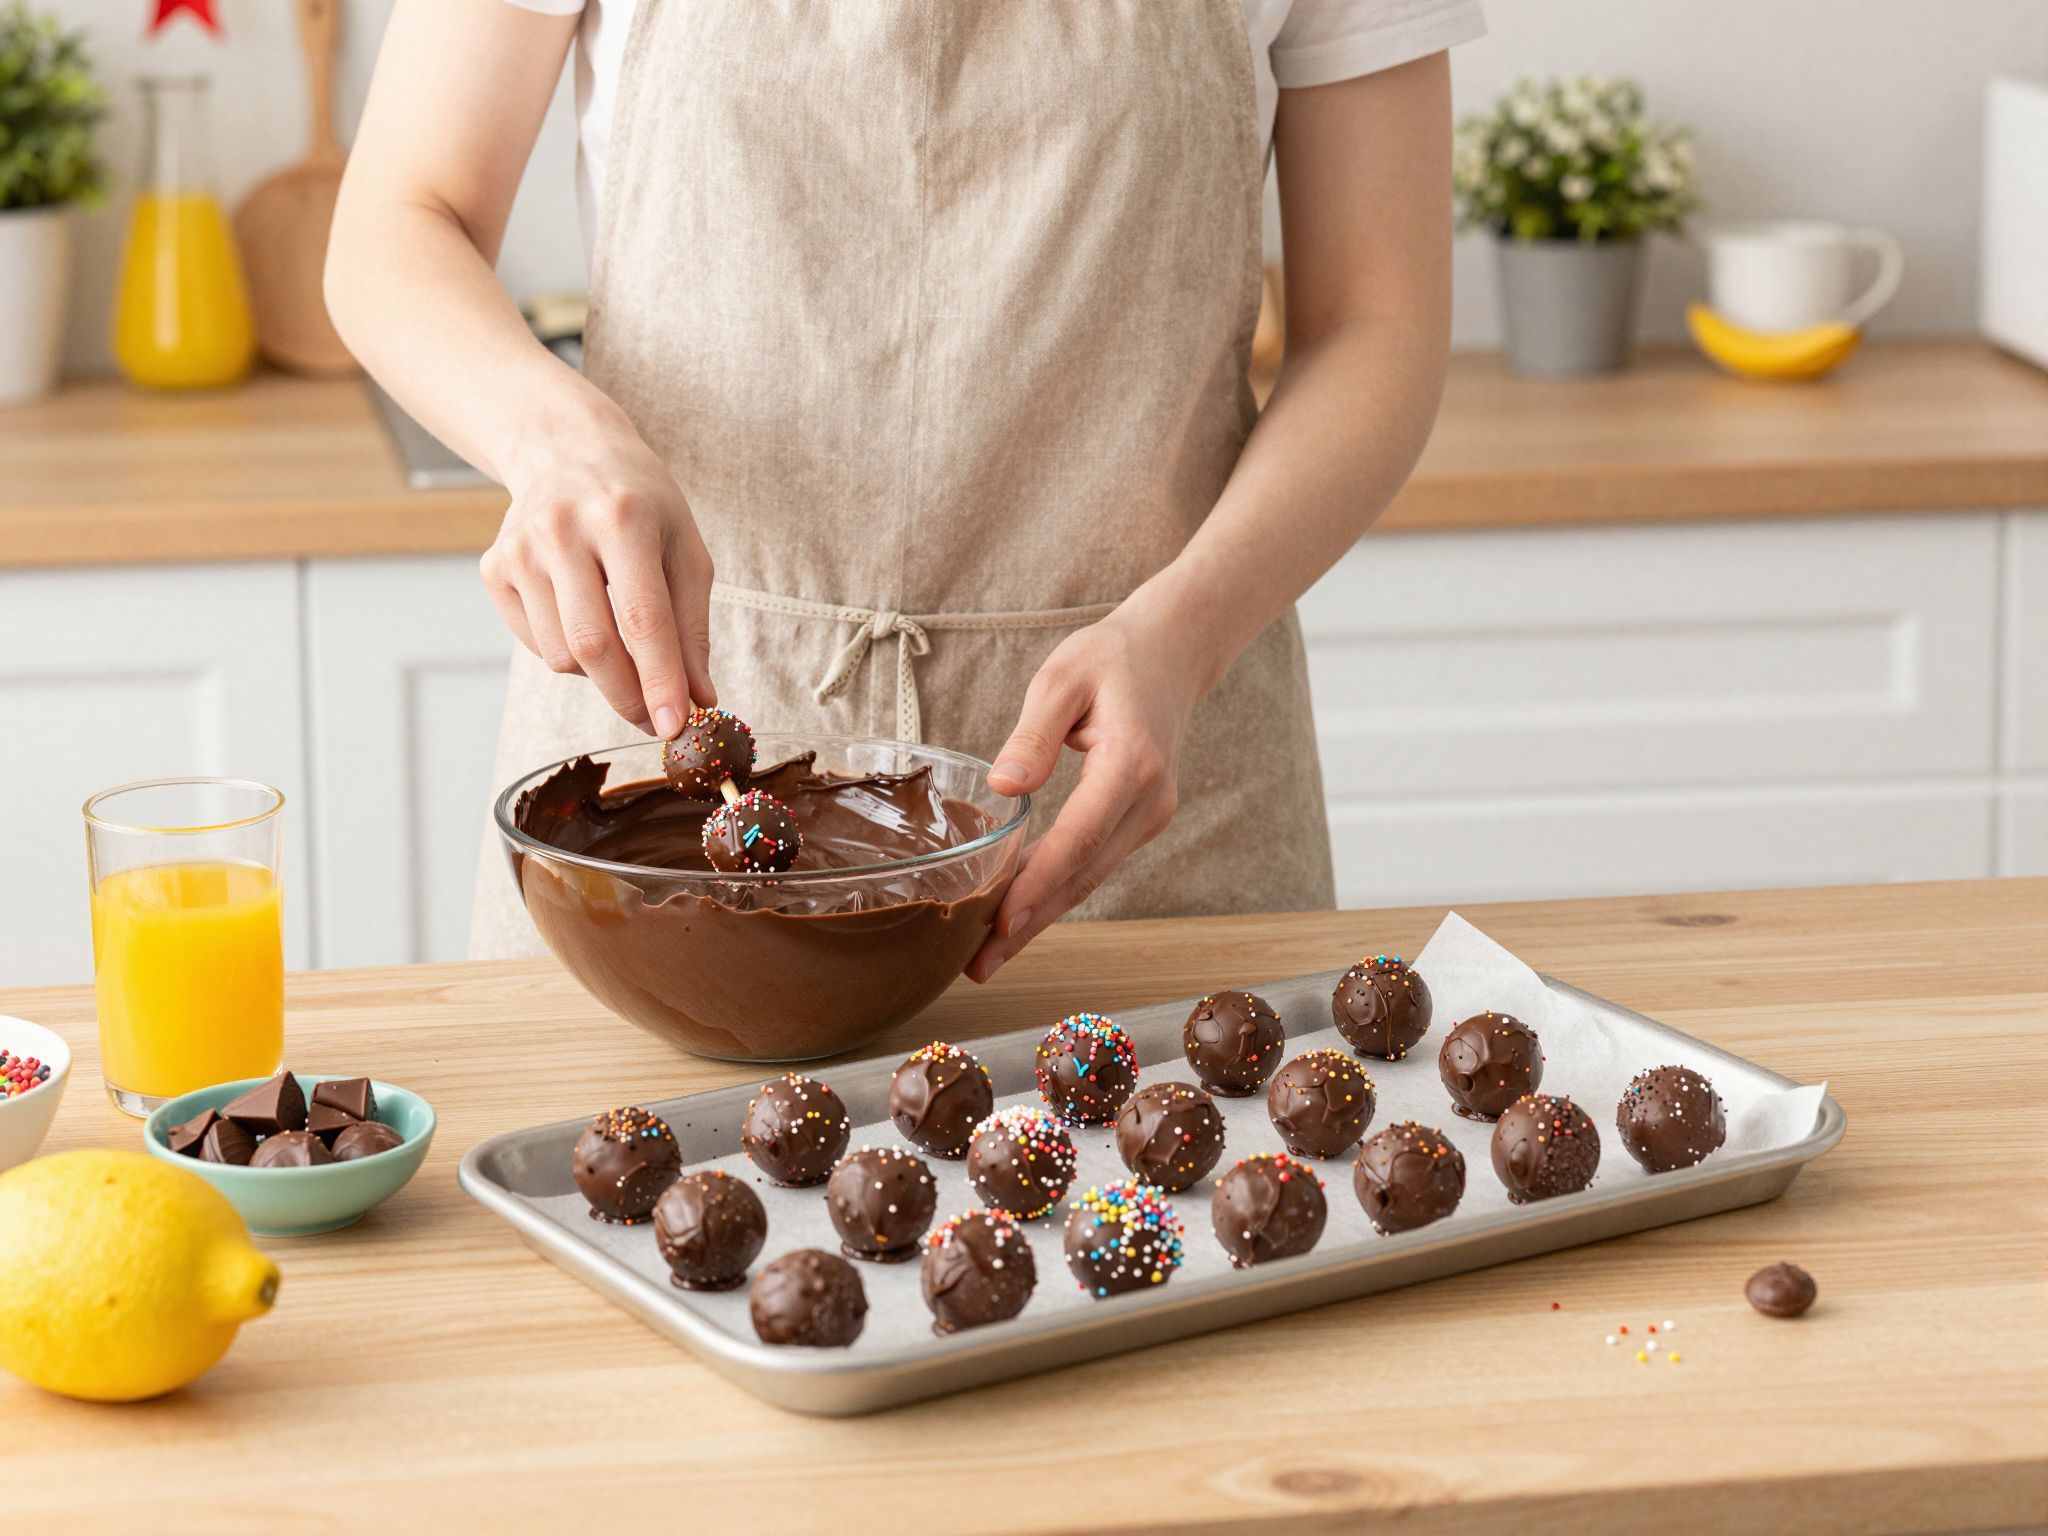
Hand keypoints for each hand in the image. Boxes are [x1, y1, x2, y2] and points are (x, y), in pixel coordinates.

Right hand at [479, 399, 715, 737]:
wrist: (565, 450)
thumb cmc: (640, 504)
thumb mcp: (685, 550)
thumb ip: (693, 628)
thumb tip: (700, 700)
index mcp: (624, 518)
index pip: (642, 616)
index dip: (659, 679)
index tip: (675, 726)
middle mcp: (563, 530)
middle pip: (593, 645)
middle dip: (629, 697)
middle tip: (655, 719)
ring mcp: (520, 549)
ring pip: (561, 656)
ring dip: (599, 674)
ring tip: (620, 640)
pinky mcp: (493, 568)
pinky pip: (535, 645)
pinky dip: (566, 652)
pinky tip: (581, 614)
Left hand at [968, 597, 1206, 980]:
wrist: (1171, 654)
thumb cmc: (1111, 659)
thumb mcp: (1062, 678)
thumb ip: (1034, 734)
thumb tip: (1003, 787)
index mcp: (1131, 765)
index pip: (1079, 837)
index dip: (1038, 884)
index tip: (1001, 923)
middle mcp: (1149, 802)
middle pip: (1083, 876)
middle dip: (1030, 924)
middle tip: (979, 967)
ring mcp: (1149, 817)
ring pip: (1088, 878)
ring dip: (1039, 917)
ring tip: (987, 956)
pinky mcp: (1138, 821)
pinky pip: (1092, 863)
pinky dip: (1054, 890)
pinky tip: (1015, 914)